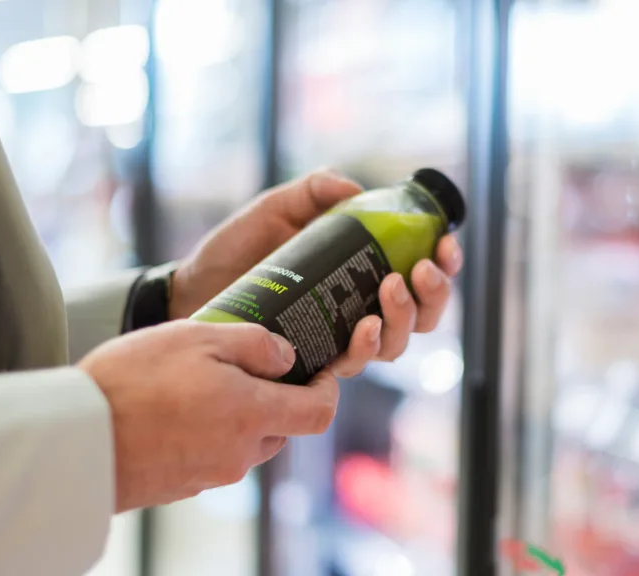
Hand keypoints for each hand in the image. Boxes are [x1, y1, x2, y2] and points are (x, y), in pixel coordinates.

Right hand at [79, 321, 337, 511]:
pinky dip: (207, 434)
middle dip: (275, 399)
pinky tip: (174, 410)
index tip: (318, 370)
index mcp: (251, 416)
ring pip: (246, 443)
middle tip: (243, 366)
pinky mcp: (183, 487)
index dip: (327, 390)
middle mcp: (239, 454)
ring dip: (237, 416)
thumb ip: (253, 344)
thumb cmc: (132, 382)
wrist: (74, 440)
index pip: (318, 414)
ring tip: (198, 383)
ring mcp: (210, 476)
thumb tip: (287, 357)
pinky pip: (212, 457)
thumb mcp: (196, 338)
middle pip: (281, 429)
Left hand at [169, 170, 463, 377]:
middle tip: (420, 270)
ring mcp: (339, 338)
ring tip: (391, 287)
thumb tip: (356, 190)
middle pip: (422, 314)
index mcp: (362, 271)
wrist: (193, 287)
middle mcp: (359, 308)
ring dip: (405, 316)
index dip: (445, 263)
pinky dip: (366, 347)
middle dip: (434, 294)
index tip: (445, 245)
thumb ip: (315, 191)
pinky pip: (354, 364)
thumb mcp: (277, 207)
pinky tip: (365, 327)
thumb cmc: (237, 248)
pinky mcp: (315, 361)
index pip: (420, 273)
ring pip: (397, 342)